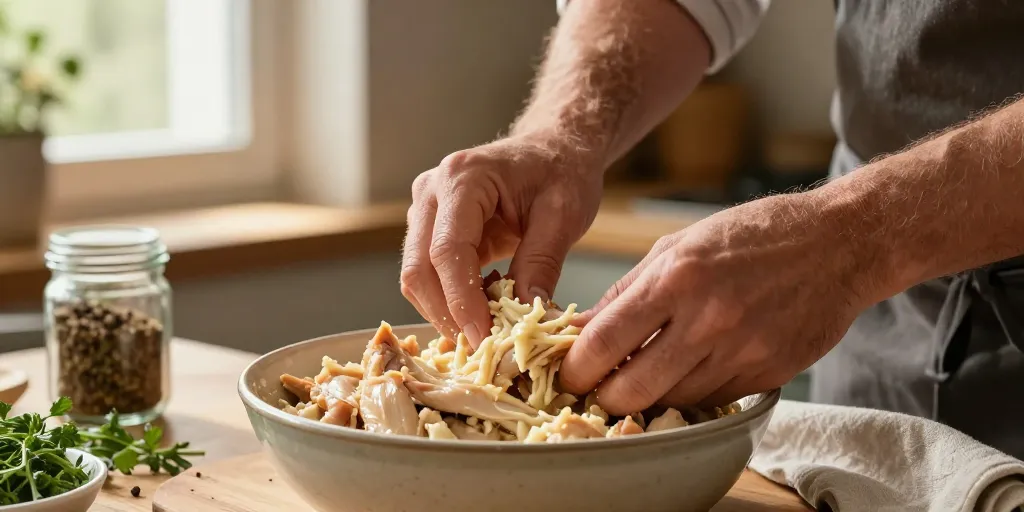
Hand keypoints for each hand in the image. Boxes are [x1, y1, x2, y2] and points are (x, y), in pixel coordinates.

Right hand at [401, 135, 602, 346]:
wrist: (553, 146)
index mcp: (463, 178)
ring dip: (445, 312)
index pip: (448, 251)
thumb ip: (541, 263)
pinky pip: (427, 274)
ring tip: (486, 333)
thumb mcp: (563, 214)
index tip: (485, 338)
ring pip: (415, 276)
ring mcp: (425, 209)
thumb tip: (525, 315)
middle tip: (484, 349)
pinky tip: (480, 313)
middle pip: (418, 268)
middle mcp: (431, 190)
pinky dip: (448, 301)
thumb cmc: (561, 170)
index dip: (462, 302)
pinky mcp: (429, 228)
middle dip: (447, 315)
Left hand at [559, 191, 882, 414]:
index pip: (604, 343)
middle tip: (600, 386)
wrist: (840, 244)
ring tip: (647, 371)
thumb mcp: (678, 245)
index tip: (568, 373)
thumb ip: (627, 291)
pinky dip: (691, 391)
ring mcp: (741, 352)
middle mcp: (707, 319)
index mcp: (676, 277)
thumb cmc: (752, 236)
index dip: (575, 369)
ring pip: (670, 401)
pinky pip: (710, 400)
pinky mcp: (767, 375)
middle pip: (631, 390)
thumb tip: (581, 329)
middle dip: (605, 396)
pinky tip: (690, 367)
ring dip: (650, 394)